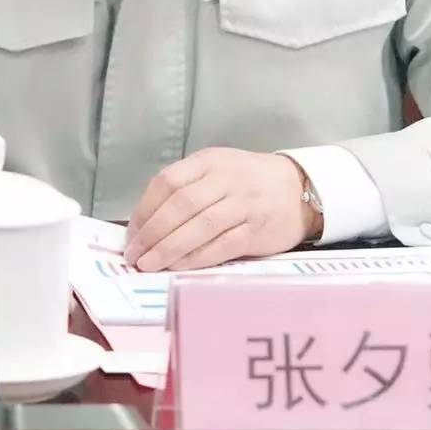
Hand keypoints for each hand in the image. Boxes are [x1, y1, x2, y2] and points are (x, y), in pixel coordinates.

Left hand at [123, 148, 320, 271]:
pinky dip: (197, 258)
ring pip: (200, 226)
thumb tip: (146, 225)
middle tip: (135, 255)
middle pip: (181, 205)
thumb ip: (186, 188)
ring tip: (149, 265)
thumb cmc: (248, 182)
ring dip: (170, 248)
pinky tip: (179, 268)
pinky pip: (222, 245)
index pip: (168, 181)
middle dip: (153, 233)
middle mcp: (225, 179)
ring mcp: (243, 204)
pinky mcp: (256, 229)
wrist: (299, 189)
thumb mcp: (217, 170)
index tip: (131, 234)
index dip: (145, 209)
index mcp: (209, 161)